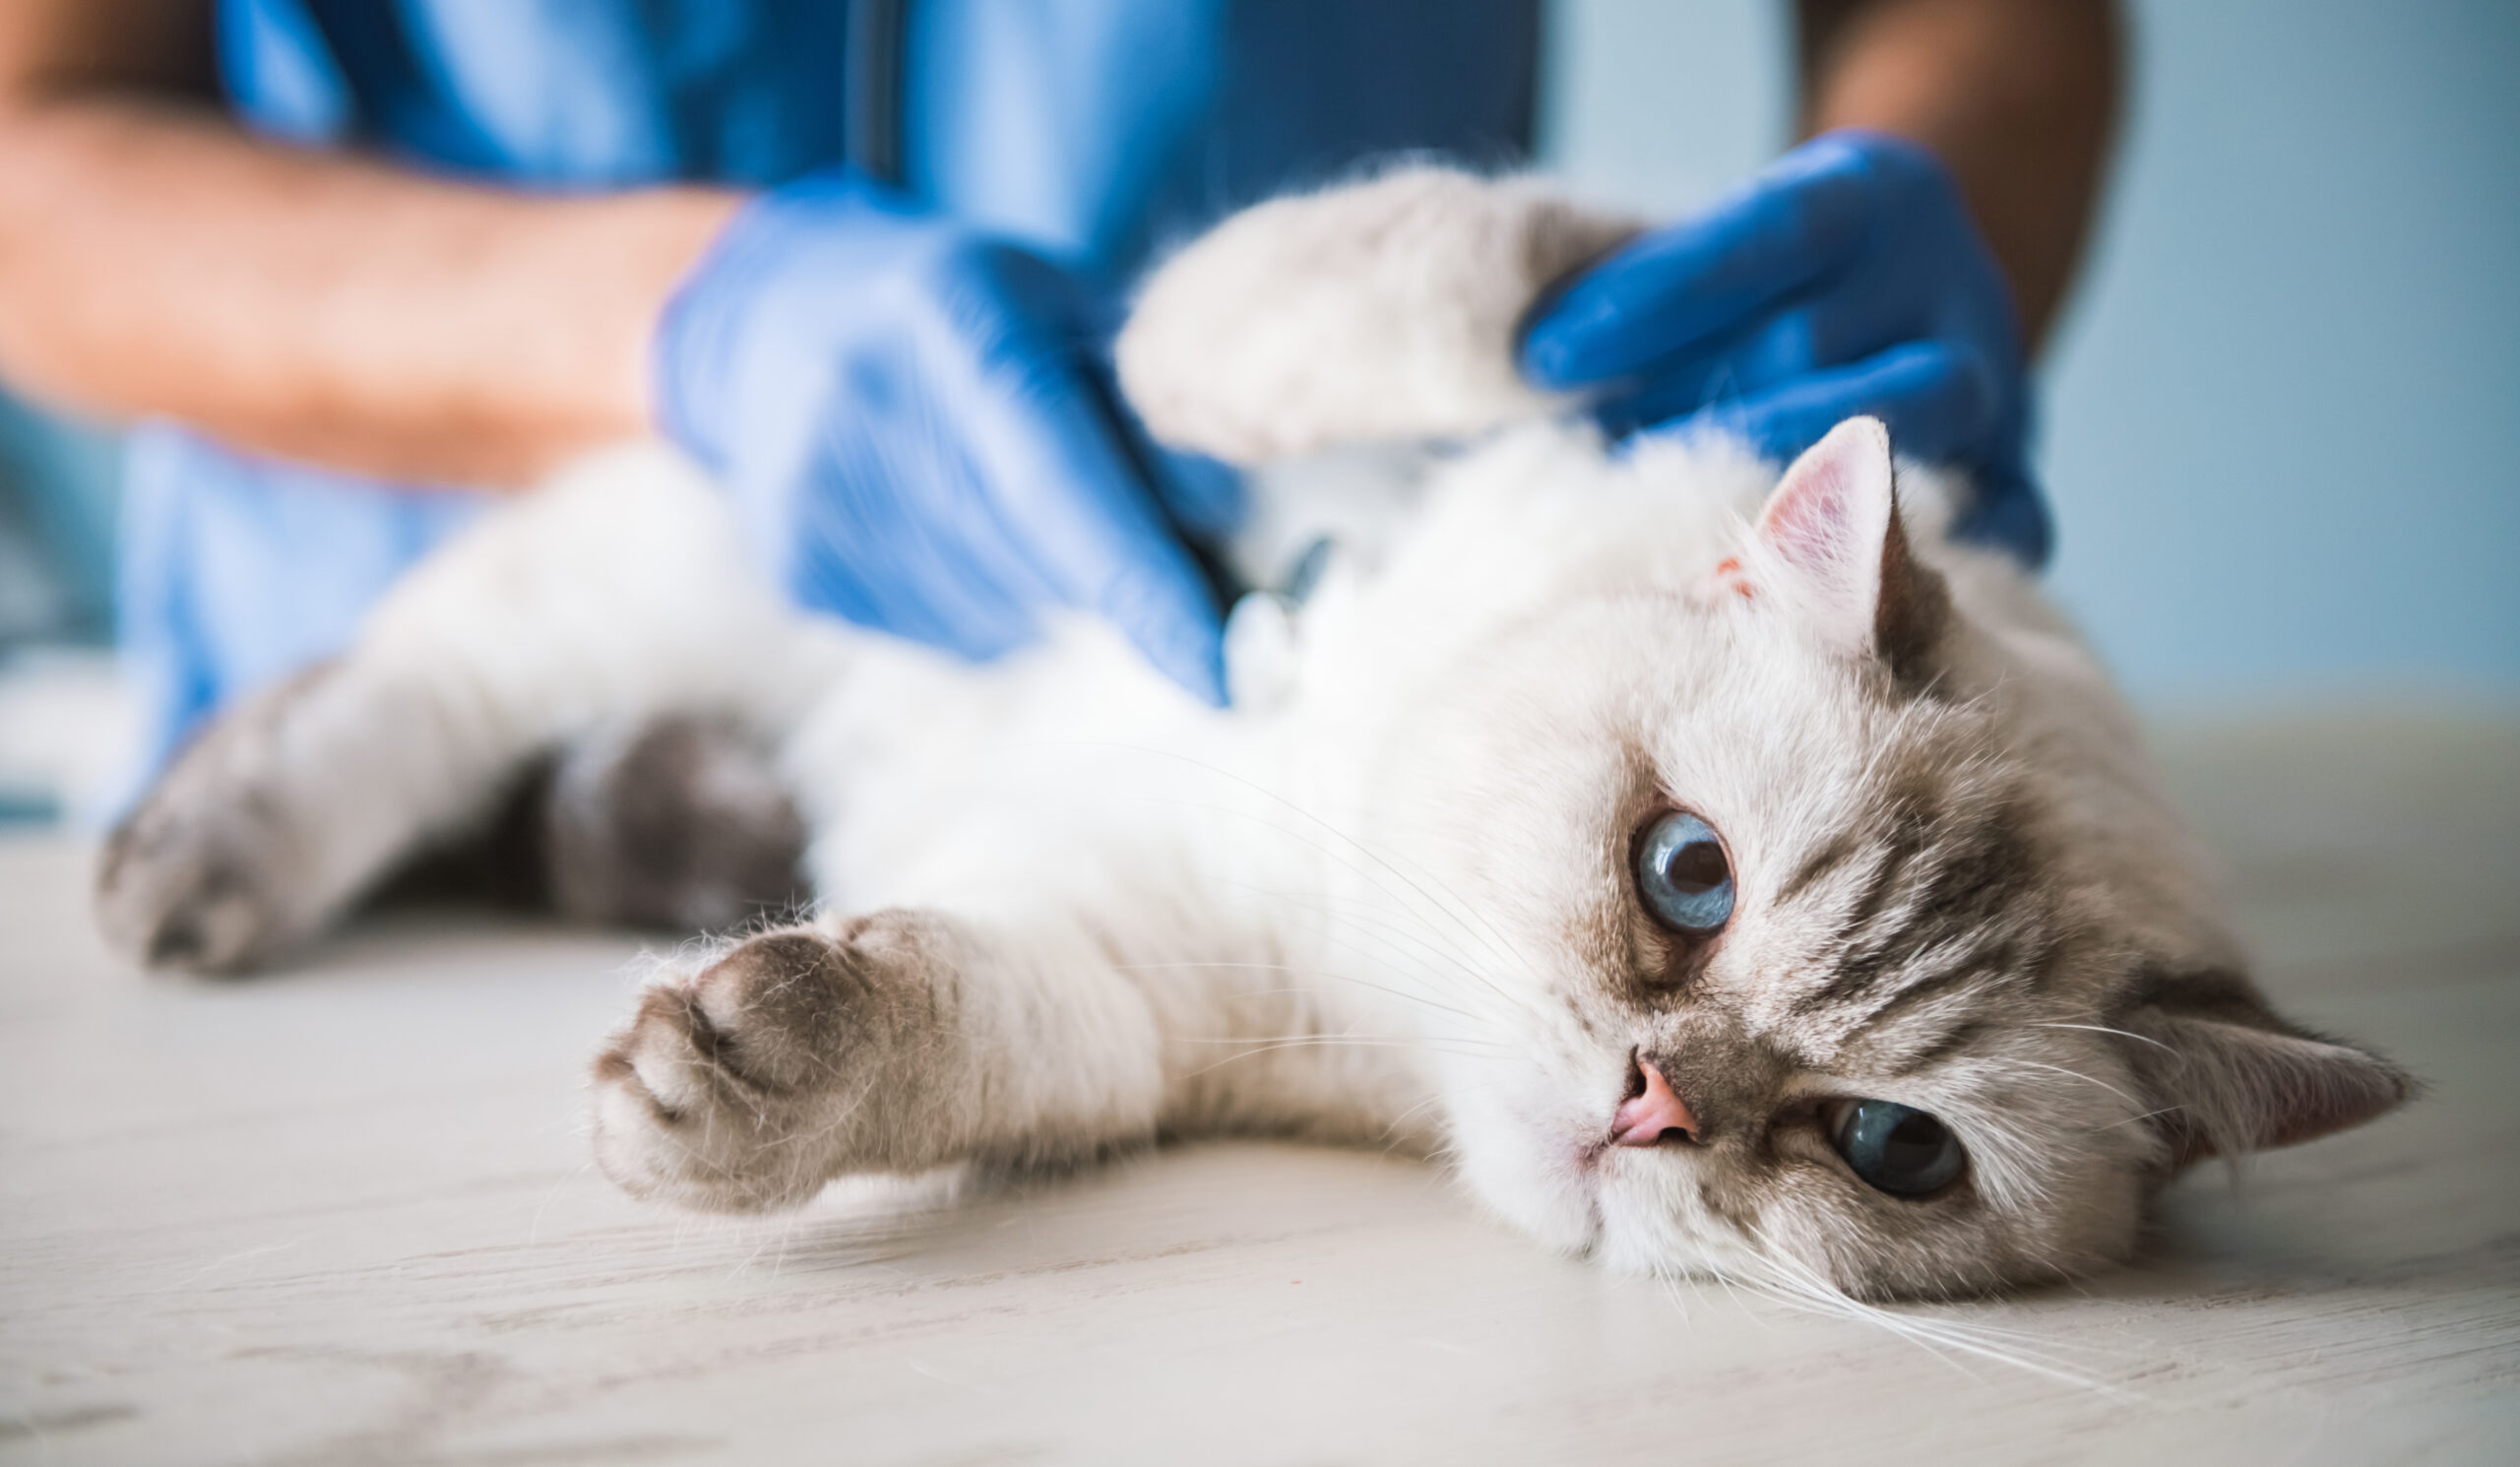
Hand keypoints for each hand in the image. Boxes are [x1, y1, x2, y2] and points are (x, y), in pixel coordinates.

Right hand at [655, 173, 1230, 701]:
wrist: (763, 317)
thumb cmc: (955, 306)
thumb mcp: (1057, 301)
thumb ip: (1147, 398)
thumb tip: (1228, 521)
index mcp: (951, 321)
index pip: (1061, 486)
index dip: (1147, 589)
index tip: (1228, 671)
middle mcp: (869, 408)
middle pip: (1047, 561)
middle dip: (1123, 568)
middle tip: (1142, 521)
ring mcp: (824, 499)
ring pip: (1010, 610)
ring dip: (1055, 581)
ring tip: (1016, 495)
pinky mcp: (804, 569)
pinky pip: (957, 631)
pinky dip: (996, 596)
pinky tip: (962, 523)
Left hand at [1519, 131, 2047, 564]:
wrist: (1924, 283)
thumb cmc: (1775, 286)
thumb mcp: (1731, 251)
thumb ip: (1654, 303)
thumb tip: (1538, 376)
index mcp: (1872, 192)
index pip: (1762, 232)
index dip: (1652, 296)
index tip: (1547, 357)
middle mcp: (1944, 276)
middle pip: (1806, 347)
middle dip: (1679, 413)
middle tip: (1585, 469)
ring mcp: (1994, 376)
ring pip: (1890, 429)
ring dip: (1761, 489)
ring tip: (1667, 531)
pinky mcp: (2019, 469)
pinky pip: (1999, 524)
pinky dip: (1920, 566)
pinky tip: (1819, 603)